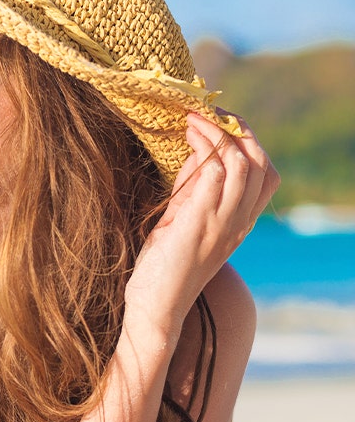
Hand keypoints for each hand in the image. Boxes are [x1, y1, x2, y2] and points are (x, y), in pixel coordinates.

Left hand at [126, 110, 279, 332]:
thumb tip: (192, 156)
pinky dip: (206, 149)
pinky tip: (187, 138)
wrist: (155, 309)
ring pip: (244, 164)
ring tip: (194, 118)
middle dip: (239, 130)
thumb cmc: (163, 269)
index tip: (221, 122)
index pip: (266, 175)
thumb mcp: (181, 223)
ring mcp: (221, 223)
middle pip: (261, 164)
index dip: (248, 142)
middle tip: (209, 111)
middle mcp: (238, 223)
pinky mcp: (199, 224)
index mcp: (239, 224)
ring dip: (219, 133)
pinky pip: (217, 176)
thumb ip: (191, 192)